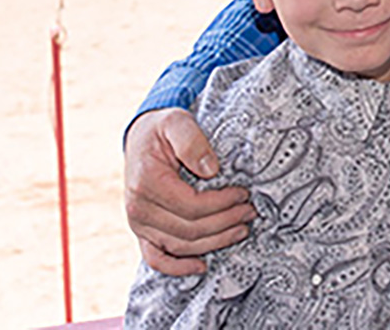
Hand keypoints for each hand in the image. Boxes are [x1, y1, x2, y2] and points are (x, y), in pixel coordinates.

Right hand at [123, 108, 254, 274]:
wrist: (141, 138)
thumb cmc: (162, 130)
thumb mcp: (178, 122)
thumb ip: (192, 142)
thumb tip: (211, 170)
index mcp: (147, 182)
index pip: (191, 205)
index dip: (221, 204)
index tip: (243, 194)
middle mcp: (139, 208)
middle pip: (189, 229)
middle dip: (225, 223)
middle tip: (251, 211)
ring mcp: (139, 224)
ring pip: (180, 246)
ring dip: (214, 242)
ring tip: (242, 229)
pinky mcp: (142, 232)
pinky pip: (156, 258)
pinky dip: (177, 267)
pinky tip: (201, 267)